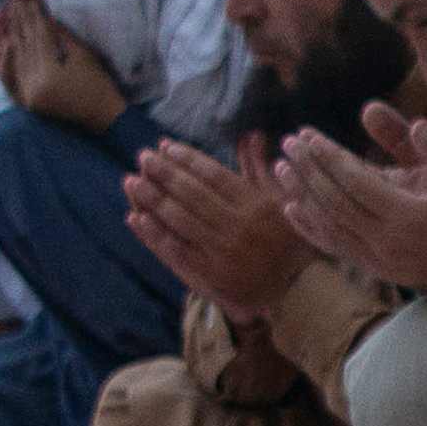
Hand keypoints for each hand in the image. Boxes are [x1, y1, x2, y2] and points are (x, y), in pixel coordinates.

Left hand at [0, 0, 127, 132]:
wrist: (102, 116)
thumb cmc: (99, 85)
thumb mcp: (83, 56)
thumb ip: (62, 35)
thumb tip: (46, 15)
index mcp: (49, 74)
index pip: (38, 37)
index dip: (34, 15)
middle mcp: (34, 86)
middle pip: (25, 46)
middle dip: (19, 21)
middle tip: (13, 0)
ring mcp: (29, 95)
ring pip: (17, 58)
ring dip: (11, 34)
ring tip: (6, 14)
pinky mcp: (29, 100)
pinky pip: (15, 74)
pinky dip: (10, 57)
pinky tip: (7, 41)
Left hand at [128, 140, 313, 322]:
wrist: (294, 291)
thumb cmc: (289, 241)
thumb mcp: (282, 202)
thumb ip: (260, 169)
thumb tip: (249, 135)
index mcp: (257, 205)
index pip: (214, 175)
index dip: (188, 159)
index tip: (166, 147)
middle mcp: (238, 226)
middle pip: (193, 194)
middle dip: (164, 173)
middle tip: (143, 157)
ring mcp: (223, 251)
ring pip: (181, 219)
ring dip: (153, 198)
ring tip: (133, 181)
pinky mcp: (210, 274)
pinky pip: (177, 249)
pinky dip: (155, 233)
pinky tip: (138, 217)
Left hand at [275, 103, 426, 313]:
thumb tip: (416, 123)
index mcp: (409, 215)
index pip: (357, 183)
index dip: (330, 158)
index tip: (309, 136)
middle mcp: (386, 240)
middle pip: (335, 201)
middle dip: (309, 170)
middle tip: (289, 143)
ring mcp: (377, 258)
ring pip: (329, 224)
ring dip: (303, 194)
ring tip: (281, 168)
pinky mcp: (373, 268)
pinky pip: (334, 246)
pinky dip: (310, 227)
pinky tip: (291, 208)